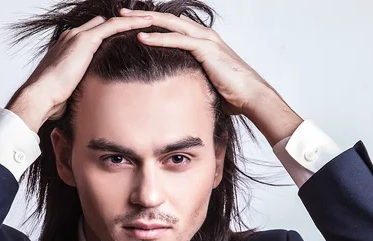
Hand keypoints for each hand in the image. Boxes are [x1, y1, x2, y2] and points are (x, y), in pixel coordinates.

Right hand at [5, 14, 155, 131]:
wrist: (40, 96)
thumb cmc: (51, 99)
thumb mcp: (69, 91)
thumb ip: (80, 87)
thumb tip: (91, 100)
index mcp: (66, 48)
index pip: (92, 35)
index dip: (109, 36)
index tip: (125, 40)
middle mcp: (71, 37)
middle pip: (102, 24)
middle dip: (121, 26)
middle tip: (142, 29)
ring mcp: (78, 36)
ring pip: (111, 22)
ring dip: (131, 21)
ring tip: (150, 22)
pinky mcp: (85, 40)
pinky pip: (114, 26)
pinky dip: (131, 23)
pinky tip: (146, 23)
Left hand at [118, 7, 268, 116]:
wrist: (250, 95)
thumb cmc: (231, 93)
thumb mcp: (205, 82)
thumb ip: (192, 78)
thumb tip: (178, 91)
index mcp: (202, 40)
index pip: (173, 27)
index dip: (152, 24)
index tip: (132, 24)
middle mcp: (203, 34)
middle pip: (168, 20)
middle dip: (143, 15)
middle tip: (121, 13)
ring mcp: (205, 39)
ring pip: (170, 25)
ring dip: (146, 21)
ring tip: (125, 19)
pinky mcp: (206, 49)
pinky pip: (178, 40)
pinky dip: (159, 38)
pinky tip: (142, 37)